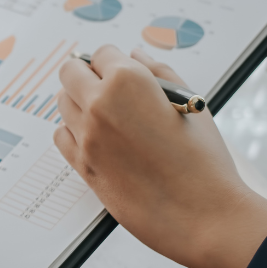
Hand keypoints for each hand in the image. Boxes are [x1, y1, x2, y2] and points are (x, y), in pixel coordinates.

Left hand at [53, 46, 266, 267]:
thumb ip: (159, 73)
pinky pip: (62, 136)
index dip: (113, 60)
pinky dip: (74, 132)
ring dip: (79, 102)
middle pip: (70, 72)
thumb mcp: (190, 104)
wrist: (203, 214)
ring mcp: (86, 136)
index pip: (101, 53)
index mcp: (128, 81)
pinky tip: (98, 138)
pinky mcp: (81, 165)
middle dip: (87, 74)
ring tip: (109, 115)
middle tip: (107, 87)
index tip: (120, 70)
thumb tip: (136, 55)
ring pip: (63, 103)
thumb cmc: (204, 160)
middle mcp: (99, 104)